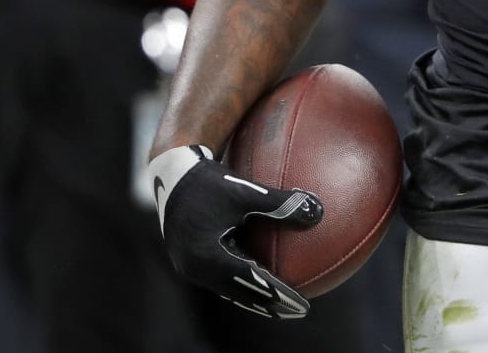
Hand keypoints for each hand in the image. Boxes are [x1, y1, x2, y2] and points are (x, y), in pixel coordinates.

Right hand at [148, 144, 321, 318]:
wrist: (171, 175)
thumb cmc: (209, 181)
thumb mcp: (245, 190)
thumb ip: (280, 203)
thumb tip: (317, 212)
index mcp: (208, 256)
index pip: (251, 282)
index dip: (278, 295)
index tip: (302, 304)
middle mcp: (196, 268)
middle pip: (240, 294)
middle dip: (270, 305)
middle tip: (297, 311)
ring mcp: (191, 268)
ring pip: (230, 290)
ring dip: (256, 299)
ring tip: (281, 306)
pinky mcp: (191, 262)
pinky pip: (221, 280)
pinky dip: (242, 286)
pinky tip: (260, 283)